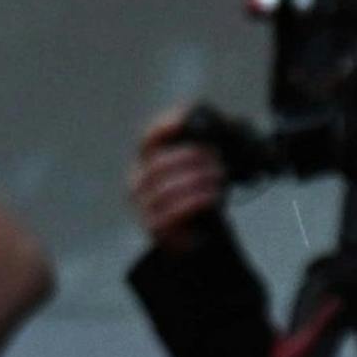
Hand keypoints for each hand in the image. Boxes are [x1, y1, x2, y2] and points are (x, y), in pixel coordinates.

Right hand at [129, 107, 229, 253]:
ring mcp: (143, 206)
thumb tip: (213, 121)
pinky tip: (212, 196)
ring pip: (166, 188)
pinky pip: (171, 213)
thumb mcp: (202, 169)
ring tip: (219, 179)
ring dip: (197, 181)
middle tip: (217, 160)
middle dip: (191, 159)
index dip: (163, 128)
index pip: (148, 140)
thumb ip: (204, 147)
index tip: (184, 122)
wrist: (201, 236)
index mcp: (146, 163)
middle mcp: (138, 182)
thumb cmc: (200, 195)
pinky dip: (194, 201)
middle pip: (159, 164)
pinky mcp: (155, 228)